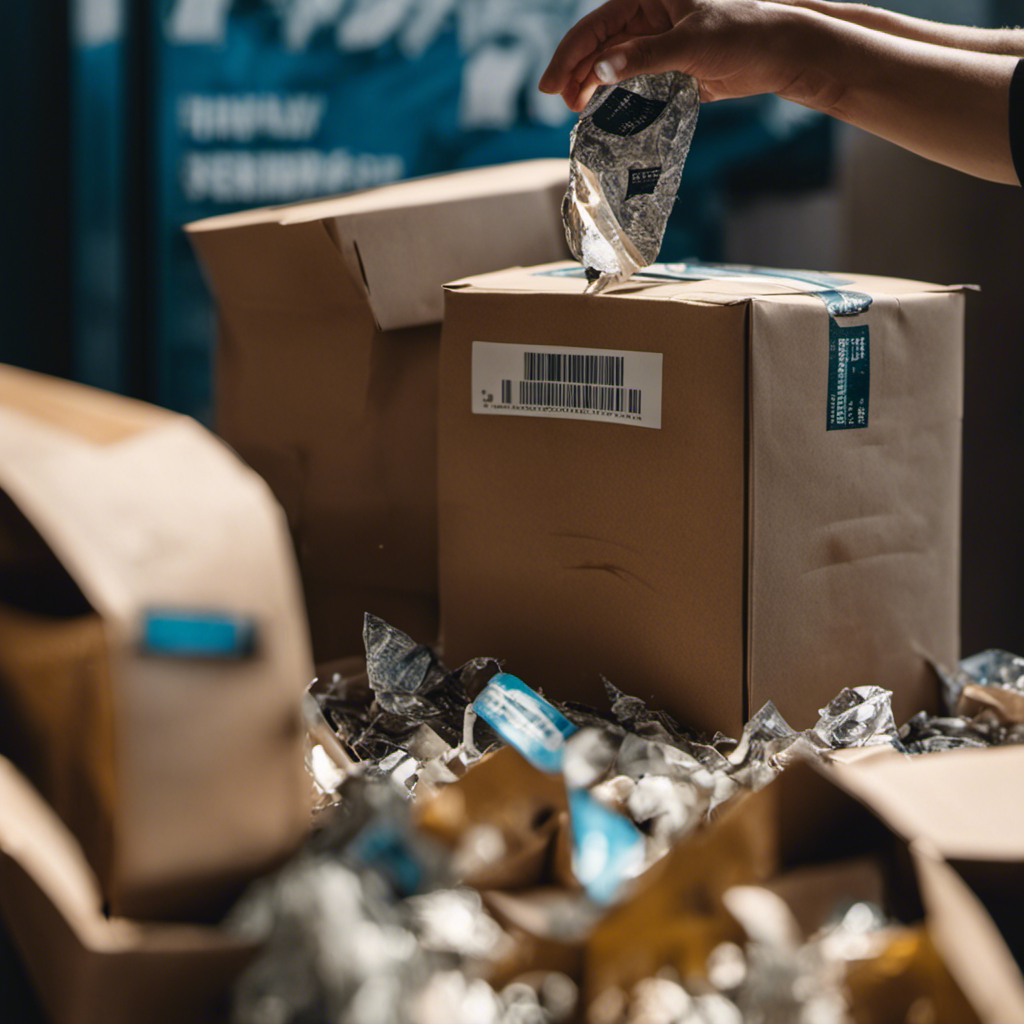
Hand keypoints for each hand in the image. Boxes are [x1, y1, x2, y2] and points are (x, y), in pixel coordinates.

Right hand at [538, 0, 824, 111]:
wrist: (778, 53)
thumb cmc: (739, 34)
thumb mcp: (689, 43)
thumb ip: (643, 58)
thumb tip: (601, 73)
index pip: (596, 26)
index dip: (569, 56)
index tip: (549, 87)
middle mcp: (649, 18)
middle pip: (600, 47)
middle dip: (578, 75)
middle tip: (565, 106)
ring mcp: (658, 43)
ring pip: (614, 66)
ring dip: (596, 89)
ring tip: (581, 113)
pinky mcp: (670, 68)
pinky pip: (635, 83)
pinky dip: (619, 99)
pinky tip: (607, 115)